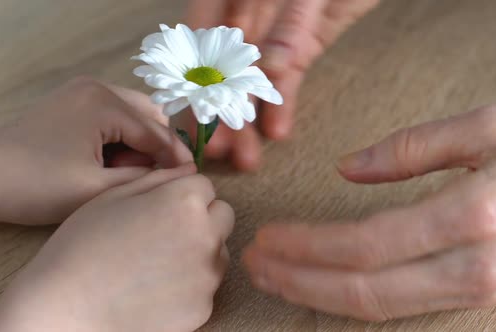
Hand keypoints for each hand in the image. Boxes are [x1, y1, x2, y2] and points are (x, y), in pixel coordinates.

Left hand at [0, 77, 191, 224]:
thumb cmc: (36, 185)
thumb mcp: (97, 189)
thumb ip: (145, 178)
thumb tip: (181, 173)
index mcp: (104, 103)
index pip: (156, 131)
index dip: (176, 157)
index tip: (192, 179)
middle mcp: (96, 87)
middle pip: (149, 115)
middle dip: (158, 146)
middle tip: (157, 177)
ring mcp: (81, 91)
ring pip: (132, 114)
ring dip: (140, 141)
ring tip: (131, 171)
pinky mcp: (71, 101)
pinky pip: (112, 115)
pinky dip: (121, 136)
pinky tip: (113, 161)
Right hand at [0, 167, 233, 331]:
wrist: (66, 309)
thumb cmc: (83, 246)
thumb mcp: (115, 196)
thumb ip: (161, 178)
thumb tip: (190, 170)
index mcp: (186, 201)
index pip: (206, 186)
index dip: (182, 194)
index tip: (161, 207)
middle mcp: (207, 236)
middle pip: (222, 216)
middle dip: (201, 218)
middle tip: (164, 233)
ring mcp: (208, 276)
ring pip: (218, 252)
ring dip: (200, 251)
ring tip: (157, 264)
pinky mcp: (203, 308)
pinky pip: (206, 287)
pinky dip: (189, 286)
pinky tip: (156, 290)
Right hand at [186, 0, 380, 170]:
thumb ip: (285, 22)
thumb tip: (271, 65)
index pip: (202, 40)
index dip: (195, 82)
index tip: (193, 120)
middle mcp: (246, 13)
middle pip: (225, 67)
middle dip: (220, 111)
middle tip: (218, 151)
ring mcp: (275, 30)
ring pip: (256, 79)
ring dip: (250, 118)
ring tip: (247, 157)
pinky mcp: (301, 43)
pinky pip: (289, 77)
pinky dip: (284, 103)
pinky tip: (277, 131)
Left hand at [243, 106, 495, 320]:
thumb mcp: (486, 127)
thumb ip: (409, 148)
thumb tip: (348, 168)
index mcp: (470, 216)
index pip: (367, 244)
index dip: (309, 245)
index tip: (270, 236)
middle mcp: (468, 266)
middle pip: (364, 289)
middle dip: (300, 280)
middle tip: (256, 263)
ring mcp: (472, 290)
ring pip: (379, 308)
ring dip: (318, 294)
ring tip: (275, 277)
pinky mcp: (474, 297)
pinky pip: (400, 307)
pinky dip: (352, 300)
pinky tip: (323, 285)